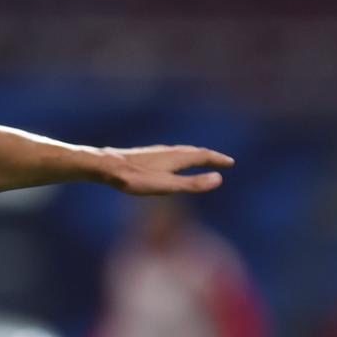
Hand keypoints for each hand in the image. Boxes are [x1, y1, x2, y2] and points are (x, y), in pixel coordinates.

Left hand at [98, 146, 232, 195]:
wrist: (106, 166)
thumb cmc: (136, 178)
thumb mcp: (167, 185)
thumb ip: (192, 184)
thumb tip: (219, 179)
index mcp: (177, 157)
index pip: (203, 157)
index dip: (218, 160)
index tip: (230, 163)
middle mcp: (169, 151)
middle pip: (194, 152)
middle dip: (209, 157)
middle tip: (220, 160)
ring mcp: (156, 152)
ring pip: (180, 152)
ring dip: (194, 155)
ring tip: (199, 159)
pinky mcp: (144, 155)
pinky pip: (168, 154)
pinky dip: (178, 157)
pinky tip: (168, 162)